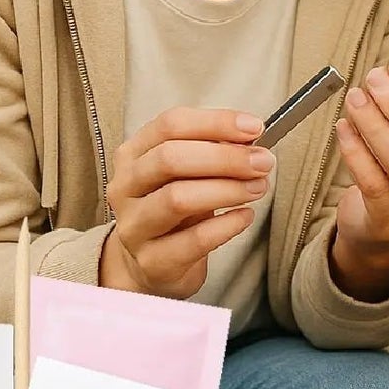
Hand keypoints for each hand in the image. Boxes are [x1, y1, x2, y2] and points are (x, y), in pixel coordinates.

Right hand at [100, 107, 274, 298]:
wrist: (149, 265)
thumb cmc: (172, 210)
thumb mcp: (186, 174)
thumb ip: (212, 152)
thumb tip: (250, 140)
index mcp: (133, 154)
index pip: (170, 125)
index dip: (216, 123)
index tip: (253, 128)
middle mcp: (126, 187)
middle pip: (171, 158)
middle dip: (225, 157)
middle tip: (262, 162)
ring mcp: (134, 226)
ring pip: (178, 198)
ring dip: (227, 189)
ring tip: (258, 187)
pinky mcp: (152, 261)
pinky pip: (194, 240)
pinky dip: (227, 225)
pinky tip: (245, 216)